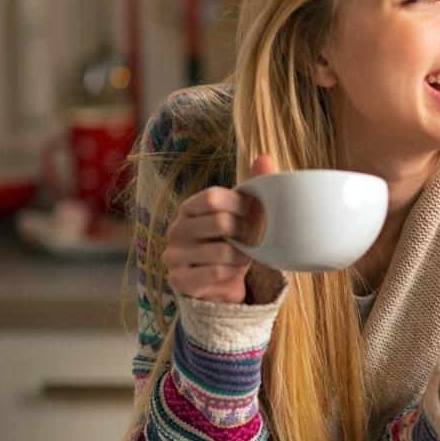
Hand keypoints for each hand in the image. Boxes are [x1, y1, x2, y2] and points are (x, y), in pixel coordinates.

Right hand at [163, 154, 274, 302]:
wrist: (221, 283)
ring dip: (241, 256)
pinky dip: (232, 273)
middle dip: (244, 233)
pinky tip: (230, 272)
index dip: (239, 205)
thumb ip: (252, 185)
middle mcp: (176, 229)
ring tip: (241, 258)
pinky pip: (216, 273)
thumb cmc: (233, 242)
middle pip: (220, 222)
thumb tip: (265, 157)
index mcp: (189, 208)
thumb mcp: (243, 214)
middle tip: (249, 239)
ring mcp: (174, 255)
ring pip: (222, 251)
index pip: (213, 197)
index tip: (252, 213)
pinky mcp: (180, 280)